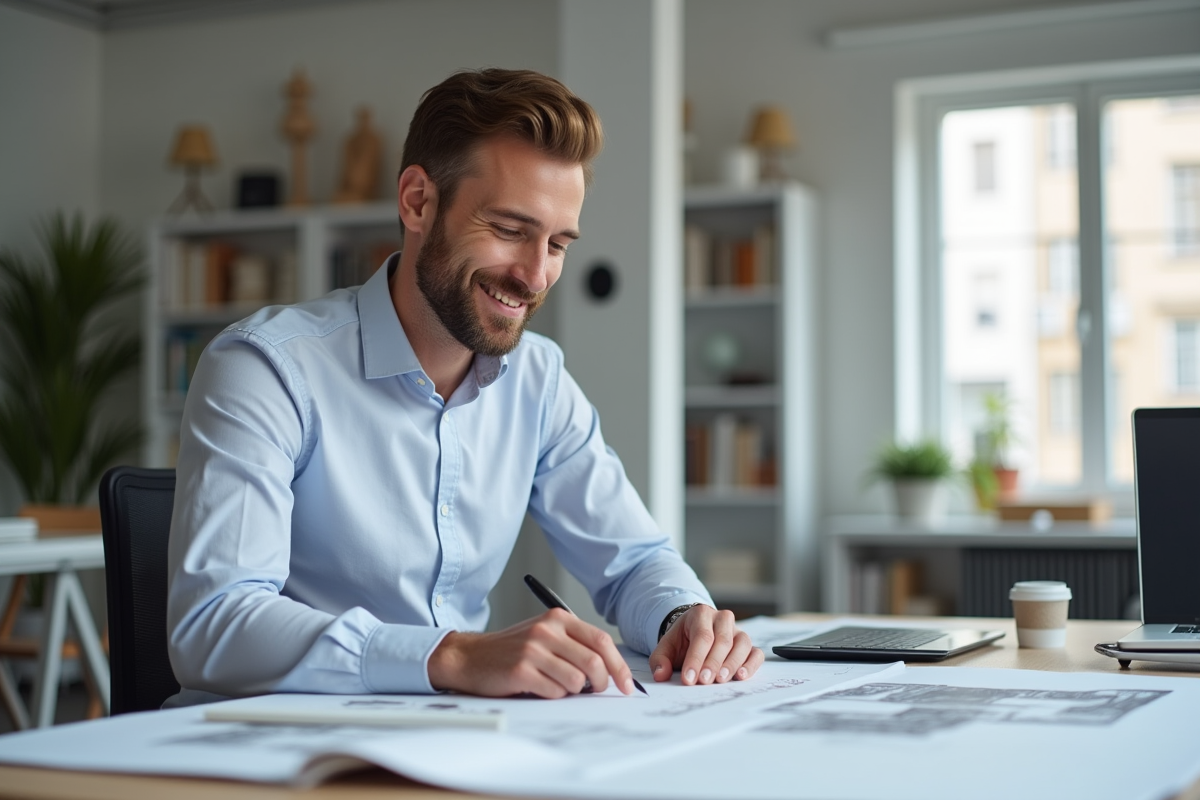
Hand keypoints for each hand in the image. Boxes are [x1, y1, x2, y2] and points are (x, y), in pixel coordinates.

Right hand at [427, 608, 636, 697]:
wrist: (469, 657)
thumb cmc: (512, 649)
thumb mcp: (544, 635)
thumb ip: (574, 645)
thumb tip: (610, 670)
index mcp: (557, 618)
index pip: (601, 640)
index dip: (619, 665)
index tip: (627, 685)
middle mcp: (547, 630)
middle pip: (594, 662)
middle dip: (601, 684)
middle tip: (596, 691)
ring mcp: (533, 650)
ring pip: (576, 681)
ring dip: (572, 691)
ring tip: (556, 685)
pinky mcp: (521, 671)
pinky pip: (555, 692)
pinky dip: (553, 695)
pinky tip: (539, 688)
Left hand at [648, 605, 763, 685]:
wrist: (694, 633)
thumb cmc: (682, 641)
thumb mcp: (666, 647)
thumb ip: (659, 660)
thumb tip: (660, 674)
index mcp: (701, 614)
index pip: (702, 636)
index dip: (696, 658)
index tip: (689, 678)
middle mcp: (722, 620)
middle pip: (722, 640)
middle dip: (713, 662)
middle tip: (704, 681)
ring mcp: (738, 631)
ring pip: (742, 644)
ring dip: (732, 664)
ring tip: (721, 680)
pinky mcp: (747, 645)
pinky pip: (756, 653)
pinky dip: (751, 665)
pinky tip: (742, 676)